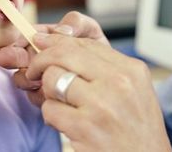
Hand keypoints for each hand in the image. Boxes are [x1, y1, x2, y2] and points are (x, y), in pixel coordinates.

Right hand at [0, 11, 107, 105]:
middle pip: (15, 55)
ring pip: (21, 77)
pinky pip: (35, 96)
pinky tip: (47, 91)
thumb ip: (77, 23)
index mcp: (44, 37)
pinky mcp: (45, 97)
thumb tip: (62, 30)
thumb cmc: (97, 51)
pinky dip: (40, 93)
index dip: (3, 38)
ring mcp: (38, 77)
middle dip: (10, 56)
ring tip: (38, 77)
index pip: (20, 34)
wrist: (107, 80)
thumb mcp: (90, 31)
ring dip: (26, 76)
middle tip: (7, 57)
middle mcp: (36, 56)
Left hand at [26, 34, 171, 151]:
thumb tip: (63, 47)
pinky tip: (64, 123)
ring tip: (59, 103)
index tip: (42, 44)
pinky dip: (51, 116)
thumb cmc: (137, 130)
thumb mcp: (133, 90)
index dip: (57, 42)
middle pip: (64, 54)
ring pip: (52, 79)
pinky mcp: (84, 127)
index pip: (85, 43)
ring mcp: (101, 104)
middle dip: (41, 60)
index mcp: (130, 70)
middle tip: (33, 70)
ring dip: (48, 92)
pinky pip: (50, 109)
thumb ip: (105, 67)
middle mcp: (118, 83)